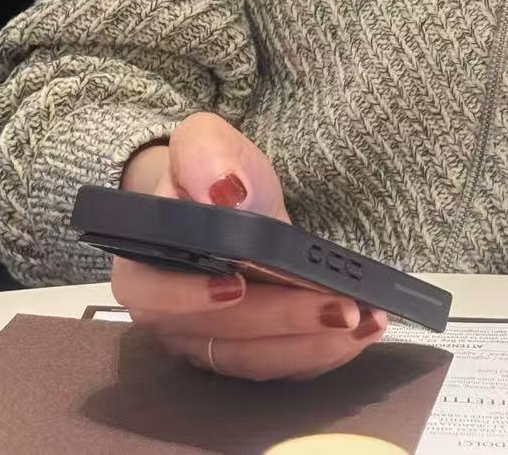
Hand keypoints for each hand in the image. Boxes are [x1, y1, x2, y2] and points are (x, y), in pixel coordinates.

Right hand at [114, 113, 387, 381]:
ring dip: (312, 345)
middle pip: (221, 335)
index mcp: (143, 266)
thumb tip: (225, 190)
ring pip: (255, 359)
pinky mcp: (245, 352)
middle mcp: (169, 318)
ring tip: (363, 320)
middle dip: (283, 320)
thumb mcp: (204, 142)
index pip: (157, 296)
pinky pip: (280, 364)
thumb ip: (205, 154)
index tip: (238, 285)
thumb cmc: (211, 173)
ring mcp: (206, 343)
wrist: (227, 195)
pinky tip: (361, 330)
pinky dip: (322, 351)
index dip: (193, 298)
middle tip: (339, 306)